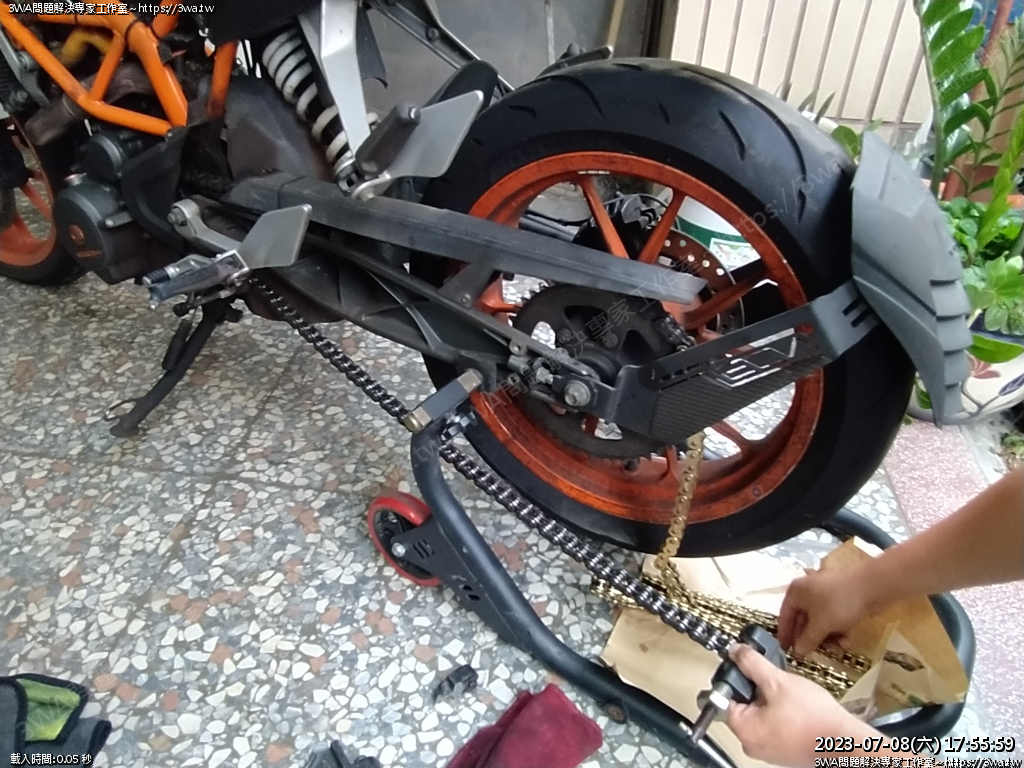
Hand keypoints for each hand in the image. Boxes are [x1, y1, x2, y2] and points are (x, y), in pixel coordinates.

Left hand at [725, 644, 875, 766]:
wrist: (846, 742)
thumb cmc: (814, 718)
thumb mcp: (778, 681)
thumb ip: (752, 664)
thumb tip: (735, 652)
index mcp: (744, 730)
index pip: (726, 697)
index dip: (736, 677)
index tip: (747, 665)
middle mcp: (752, 744)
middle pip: (744, 705)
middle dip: (757, 688)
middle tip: (774, 677)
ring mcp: (770, 750)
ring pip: (762, 715)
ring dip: (772, 699)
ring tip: (789, 690)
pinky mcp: (786, 751)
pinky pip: (776, 725)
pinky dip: (783, 712)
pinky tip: (798, 704)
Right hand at [777, 564, 879, 657]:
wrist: (871, 587)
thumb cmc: (838, 603)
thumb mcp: (820, 625)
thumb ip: (806, 640)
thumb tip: (797, 653)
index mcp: (795, 593)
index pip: (784, 617)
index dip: (785, 636)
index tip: (787, 652)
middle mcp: (806, 593)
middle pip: (803, 621)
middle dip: (811, 639)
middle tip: (814, 655)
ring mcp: (824, 596)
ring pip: (819, 623)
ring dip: (826, 638)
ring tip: (837, 648)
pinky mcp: (839, 601)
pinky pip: (832, 619)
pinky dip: (837, 631)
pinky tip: (846, 640)